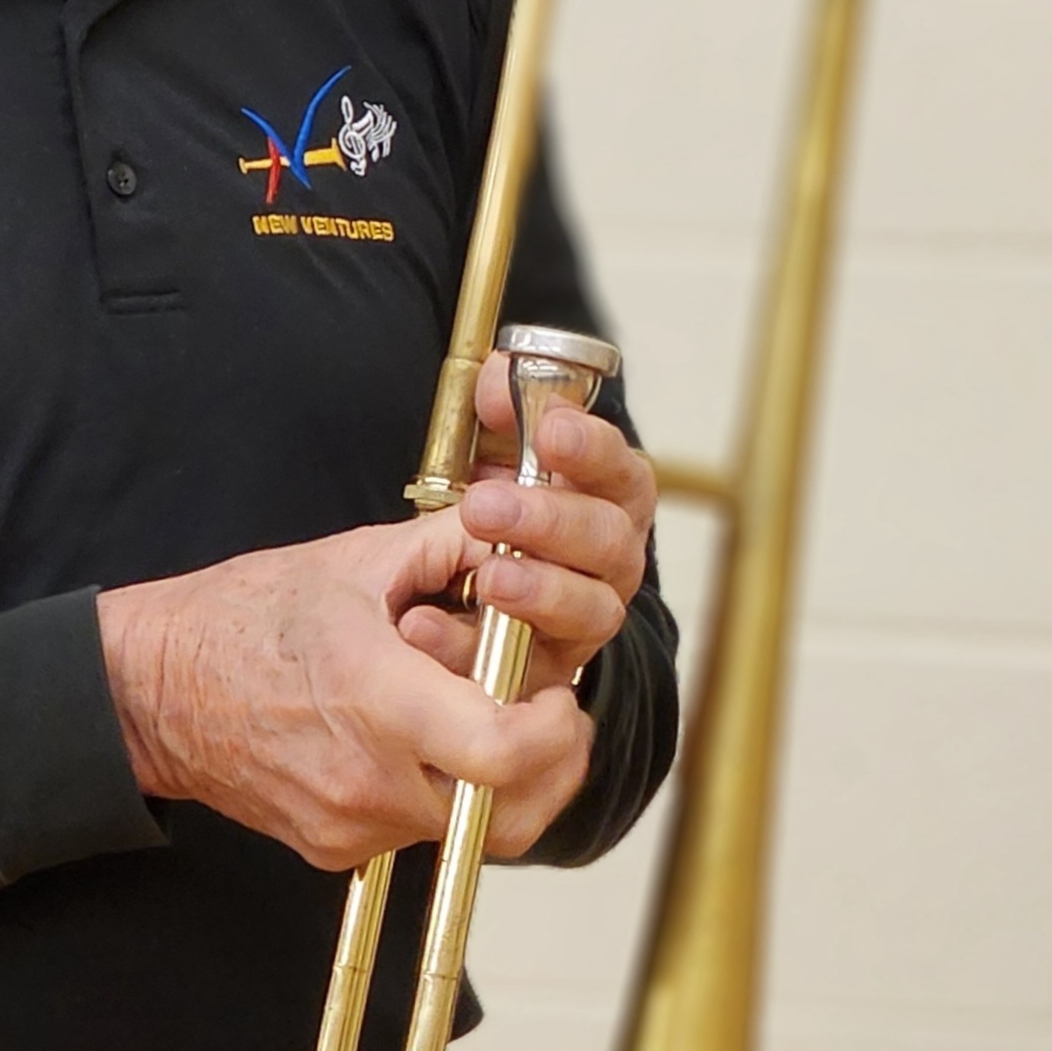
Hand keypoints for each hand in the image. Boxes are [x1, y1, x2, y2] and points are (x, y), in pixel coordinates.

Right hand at [97, 513, 599, 869]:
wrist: (150, 691)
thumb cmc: (249, 614)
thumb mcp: (358, 559)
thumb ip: (458, 547)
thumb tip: (531, 530)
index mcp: (377, 700)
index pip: (502, 752)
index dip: (553, 732)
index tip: (558, 697)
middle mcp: (366, 780)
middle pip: (507, 813)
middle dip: (550, 765)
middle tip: (550, 715)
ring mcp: (349, 827)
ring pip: (470, 828)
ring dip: (500, 780)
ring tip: (490, 716)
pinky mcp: (336, 850)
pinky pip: (419, 832)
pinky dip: (444, 792)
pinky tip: (426, 739)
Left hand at [390, 352, 658, 702]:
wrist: (459, 612)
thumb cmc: (498, 524)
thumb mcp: (499, 464)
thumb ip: (504, 419)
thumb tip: (500, 371)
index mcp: (608, 505)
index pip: (624, 474)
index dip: (594, 451)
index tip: (552, 430)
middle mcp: (610, 566)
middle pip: (610, 543)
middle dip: (551, 521)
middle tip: (487, 507)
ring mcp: (584, 624)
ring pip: (591, 612)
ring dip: (539, 590)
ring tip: (487, 578)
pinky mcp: (546, 679)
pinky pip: (525, 672)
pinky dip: (470, 650)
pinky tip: (427, 627)